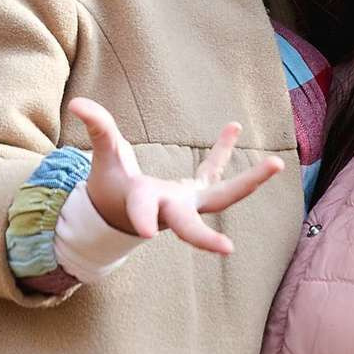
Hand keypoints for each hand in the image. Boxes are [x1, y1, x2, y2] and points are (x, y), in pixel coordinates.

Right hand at [66, 98, 283, 257]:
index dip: (143, 219)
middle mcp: (170, 210)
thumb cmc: (108, 187)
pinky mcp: (195, 192)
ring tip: (276, 163)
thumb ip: (97, 130)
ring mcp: (187, 203)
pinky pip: (213, 172)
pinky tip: (234, 127)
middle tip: (227, 249)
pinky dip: (224, 152)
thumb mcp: (102, 159)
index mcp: (144, 205)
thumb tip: (78, 103)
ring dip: (248, 183)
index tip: (146, 233)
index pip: (143, 213)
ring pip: (221, 197)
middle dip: (206, 238)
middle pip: (193, 223)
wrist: (117, 211)